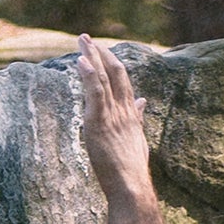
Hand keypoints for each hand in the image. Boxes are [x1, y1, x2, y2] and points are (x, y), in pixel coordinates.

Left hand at [76, 38, 156, 211]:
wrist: (132, 186)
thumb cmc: (133, 169)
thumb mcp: (137, 138)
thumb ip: (138, 117)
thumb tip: (142, 101)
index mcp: (131, 114)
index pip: (123, 81)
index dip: (112, 63)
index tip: (101, 50)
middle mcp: (124, 110)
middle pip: (114, 73)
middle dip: (100, 53)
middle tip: (86, 37)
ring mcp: (112, 115)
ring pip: (103, 78)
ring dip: (91, 56)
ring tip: (81, 40)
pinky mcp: (100, 123)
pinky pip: (95, 94)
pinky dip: (88, 76)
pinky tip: (81, 61)